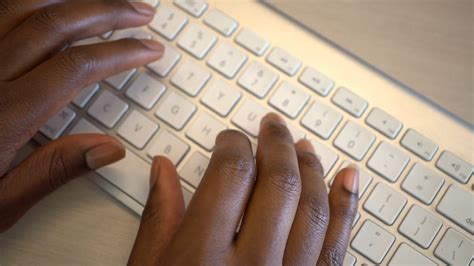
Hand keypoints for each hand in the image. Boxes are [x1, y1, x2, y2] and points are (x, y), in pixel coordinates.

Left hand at [0, 1, 162, 231]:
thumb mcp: (1, 202)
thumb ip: (55, 171)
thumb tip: (109, 149)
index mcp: (6, 115)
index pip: (76, 67)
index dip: (120, 52)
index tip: (148, 48)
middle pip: (55, 24)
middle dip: (107, 11)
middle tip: (140, 11)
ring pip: (21, 5)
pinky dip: (24, 2)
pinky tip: (46, 2)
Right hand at [129, 113, 358, 264]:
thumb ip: (160, 216)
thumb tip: (163, 169)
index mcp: (202, 257)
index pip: (231, 172)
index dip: (233, 144)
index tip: (230, 139)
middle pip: (278, 181)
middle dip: (276, 144)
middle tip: (272, 126)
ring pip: (314, 208)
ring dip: (312, 168)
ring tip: (303, 146)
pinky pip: (339, 245)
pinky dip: (347, 207)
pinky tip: (347, 179)